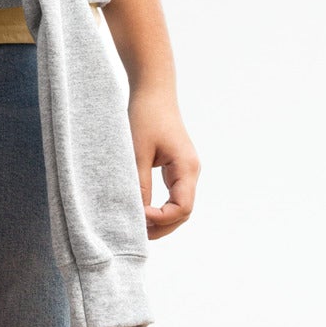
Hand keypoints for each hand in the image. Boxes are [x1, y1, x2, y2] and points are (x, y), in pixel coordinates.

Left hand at [130, 86, 199, 239]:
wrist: (154, 93)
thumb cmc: (145, 117)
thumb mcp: (137, 153)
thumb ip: (139, 184)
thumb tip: (137, 215)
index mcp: (187, 168)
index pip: (182, 208)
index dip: (160, 219)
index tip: (137, 218)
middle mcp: (191, 172)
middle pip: (183, 213)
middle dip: (161, 227)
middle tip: (134, 233)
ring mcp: (186, 171)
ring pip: (179, 208)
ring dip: (161, 220)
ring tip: (136, 227)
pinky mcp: (176, 169)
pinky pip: (173, 197)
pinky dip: (160, 209)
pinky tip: (141, 212)